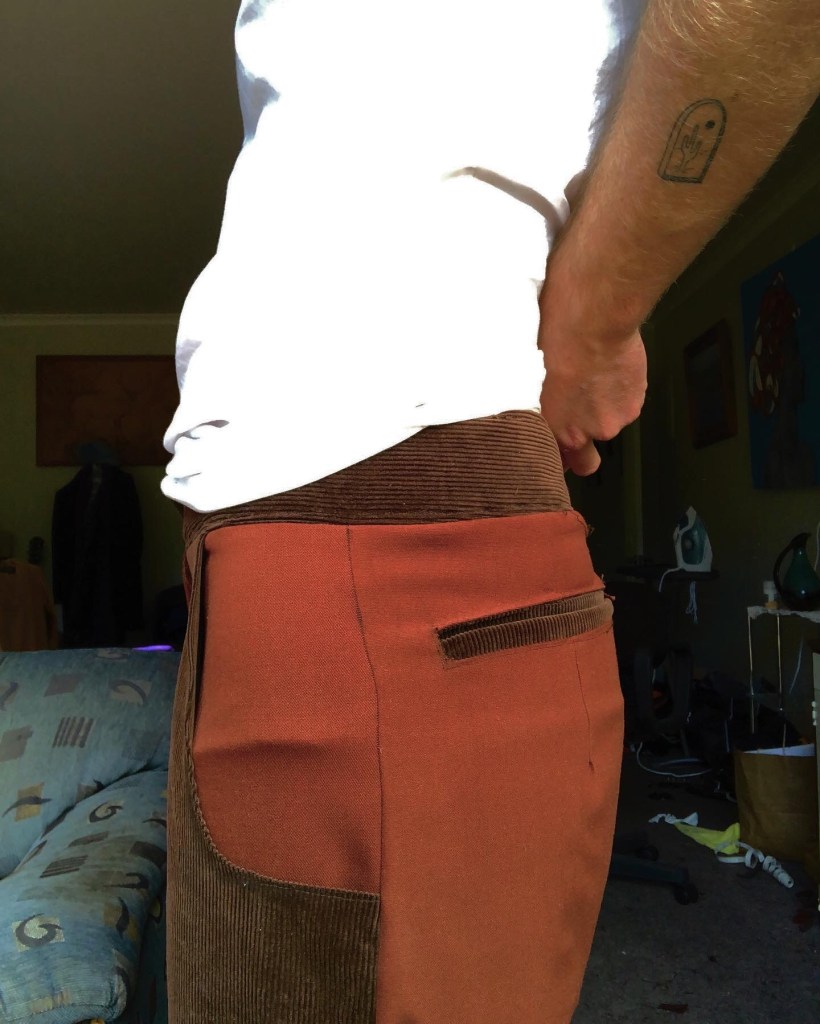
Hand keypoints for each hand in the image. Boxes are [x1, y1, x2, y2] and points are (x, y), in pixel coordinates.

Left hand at [538, 323, 646, 476]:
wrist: (593, 318)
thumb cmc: (554, 335)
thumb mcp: (526, 373)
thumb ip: (533, 404)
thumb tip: (533, 406)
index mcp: (548, 427)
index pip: (553, 462)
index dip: (555, 456)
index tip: (554, 449)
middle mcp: (582, 433)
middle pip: (585, 461)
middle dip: (582, 452)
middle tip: (578, 424)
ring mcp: (611, 421)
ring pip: (606, 425)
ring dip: (601, 410)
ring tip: (592, 377)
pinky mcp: (633, 405)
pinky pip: (625, 406)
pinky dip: (619, 393)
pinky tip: (609, 370)